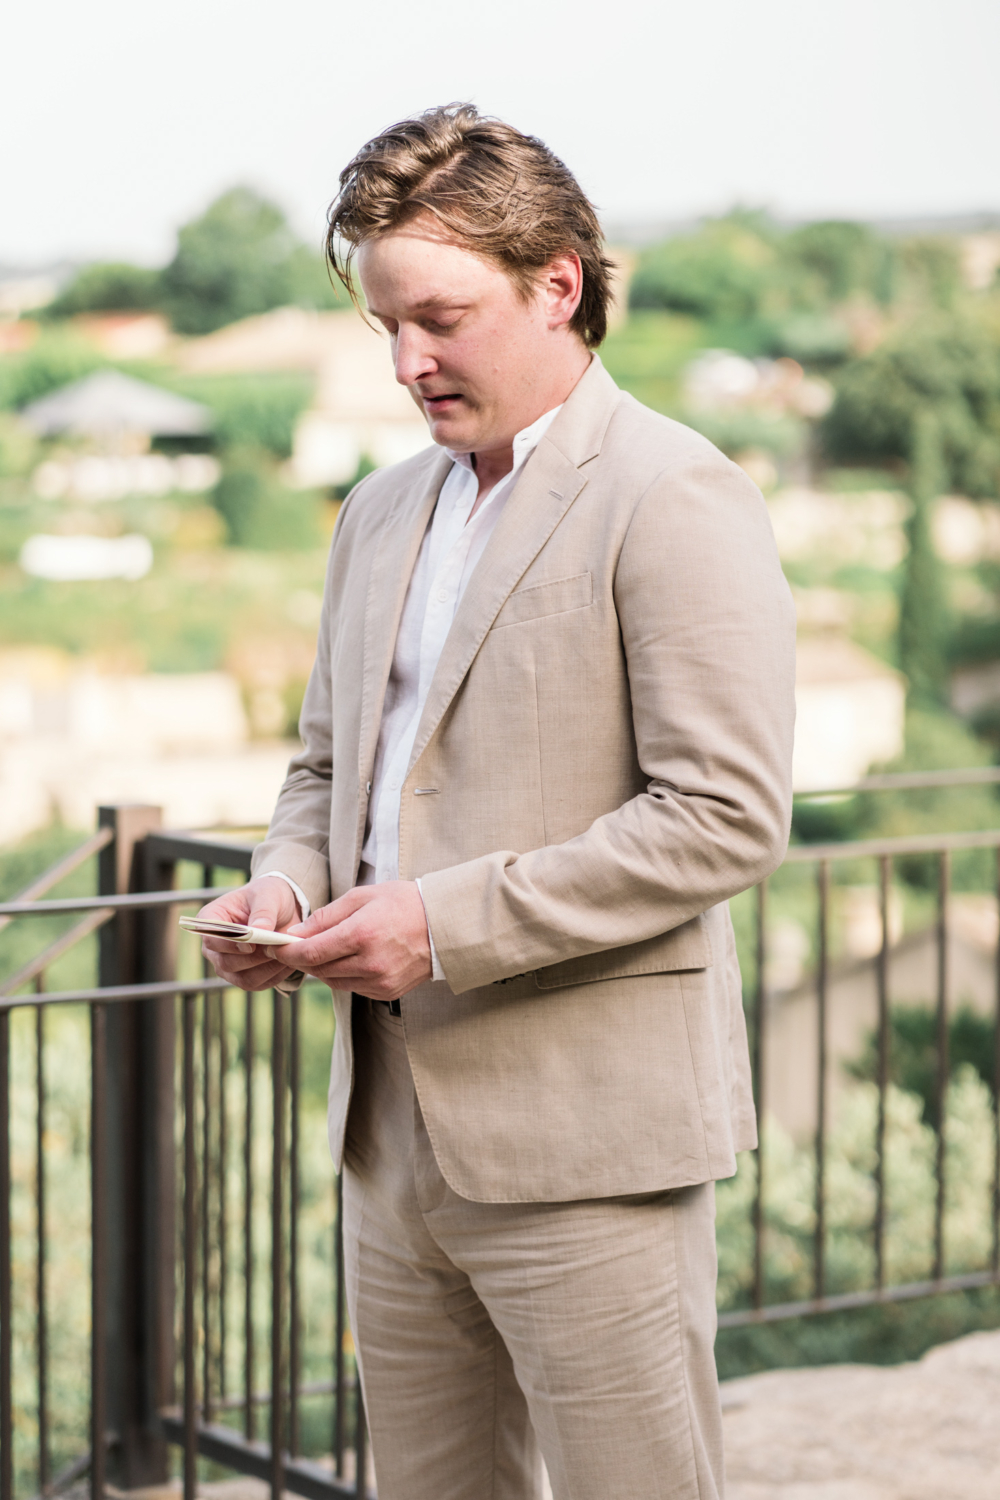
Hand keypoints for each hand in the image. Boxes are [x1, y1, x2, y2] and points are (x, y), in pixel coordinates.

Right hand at [198, 876, 301, 991]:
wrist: (282, 909)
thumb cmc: (268, 897)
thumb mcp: (268, 895)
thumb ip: (263, 911)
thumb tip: (258, 930)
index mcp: (210, 919)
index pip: (210, 938)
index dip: (228, 944)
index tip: (251, 945)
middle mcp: (213, 946)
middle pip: (225, 963)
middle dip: (254, 958)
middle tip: (277, 948)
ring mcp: (226, 964)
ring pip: (242, 979)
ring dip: (266, 969)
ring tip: (287, 955)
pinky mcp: (243, 976)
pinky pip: (256, 984)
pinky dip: (274, 976)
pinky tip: (288, 963)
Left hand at [286, 881, 432, 999]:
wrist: (444, 925)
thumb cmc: (403, 903)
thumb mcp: (362, 897)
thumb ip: (326, 916)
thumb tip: (296, 933)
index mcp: (361, 935)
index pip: (310, 952)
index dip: (286, 951)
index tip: (274, 945)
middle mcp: (369, 963)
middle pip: (318, 969)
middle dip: (302, 958)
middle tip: (293, 945)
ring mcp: (379, 981)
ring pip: (332, 982)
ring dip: (322, 968)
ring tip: (324, 949)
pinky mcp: (386, 993)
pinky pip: (352, 987)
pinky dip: (343, 975)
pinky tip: (349, 958)